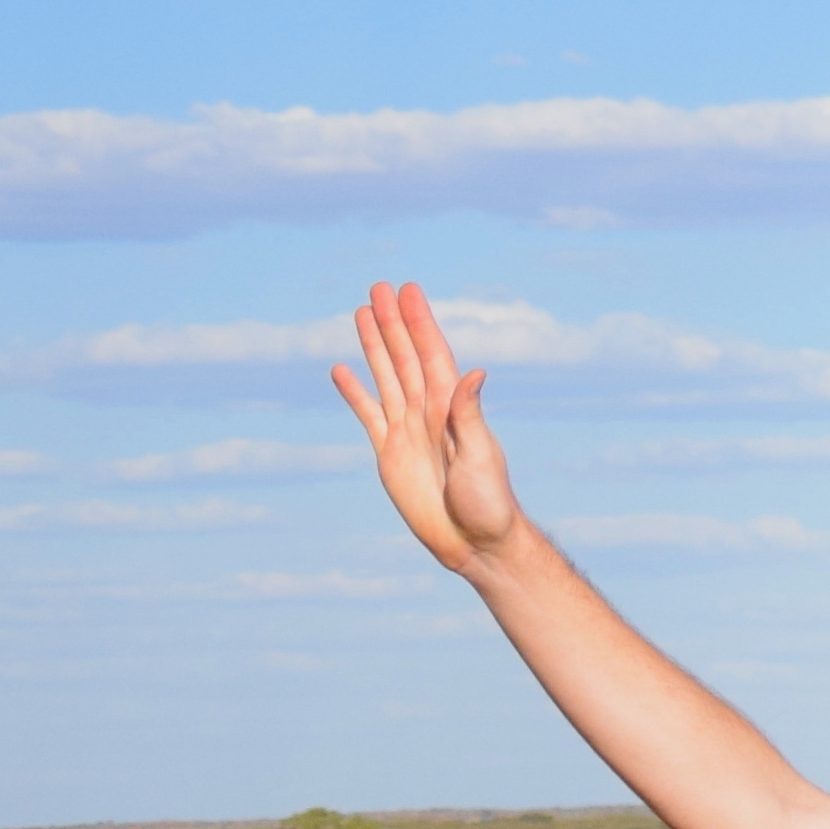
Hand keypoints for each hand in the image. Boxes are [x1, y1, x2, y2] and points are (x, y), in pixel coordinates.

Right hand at [333, 281, 522, 574]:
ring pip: (386, 377)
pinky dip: (355, 392)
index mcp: (451, 408)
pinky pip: (368, 414)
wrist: (474, 542)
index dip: (419, 322)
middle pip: (405, 357)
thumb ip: (468, 415)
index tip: (408, 291)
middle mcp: (428, 412)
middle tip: (379, 287)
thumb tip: (473, 373)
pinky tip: (342, 369)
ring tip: (361, 313)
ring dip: (374, 345)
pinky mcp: (389, 454)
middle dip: (393, 322)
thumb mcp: (480, 455)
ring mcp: (407, 431)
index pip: (431, 354)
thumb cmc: (487, 501)